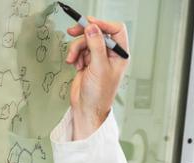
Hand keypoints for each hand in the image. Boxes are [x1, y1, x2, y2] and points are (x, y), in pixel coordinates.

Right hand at [65, 17, 128, 139]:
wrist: (87, 108)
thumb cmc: (99, 94)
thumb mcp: (99, 67)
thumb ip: (96, 45)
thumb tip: (93, 27)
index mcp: (120, 55)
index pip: (116, 30)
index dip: (103, 24)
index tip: (89, 23)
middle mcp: (111, 54)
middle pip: (98, 32)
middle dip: (84, 34)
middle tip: (73, 31)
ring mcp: (98, 57)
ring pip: (86, 40)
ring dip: (76, 48)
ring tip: (74, 60)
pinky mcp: (87, 61)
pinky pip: (79, 49)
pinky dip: (75, 54)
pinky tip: (75, 64)